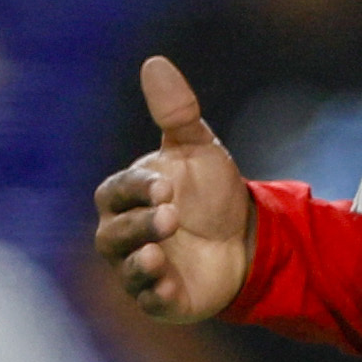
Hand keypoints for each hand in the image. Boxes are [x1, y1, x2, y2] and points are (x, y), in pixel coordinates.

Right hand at [97, 56, 251, 324]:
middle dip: (140, 224)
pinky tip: (167, 281)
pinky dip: (154, 292)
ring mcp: (140, 267)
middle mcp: (123, 233)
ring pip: (126, 267)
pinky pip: (148, 298)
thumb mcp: (198, 148)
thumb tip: (154, 62)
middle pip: (115, 232)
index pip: (118, 190)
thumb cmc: (210, 191)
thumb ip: (176, 112)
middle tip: (170, 215)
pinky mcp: (161, 298)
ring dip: (140, 261)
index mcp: (126, 195)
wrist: (246, 238)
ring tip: (158, 252)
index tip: (166, 184)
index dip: (138, 188)